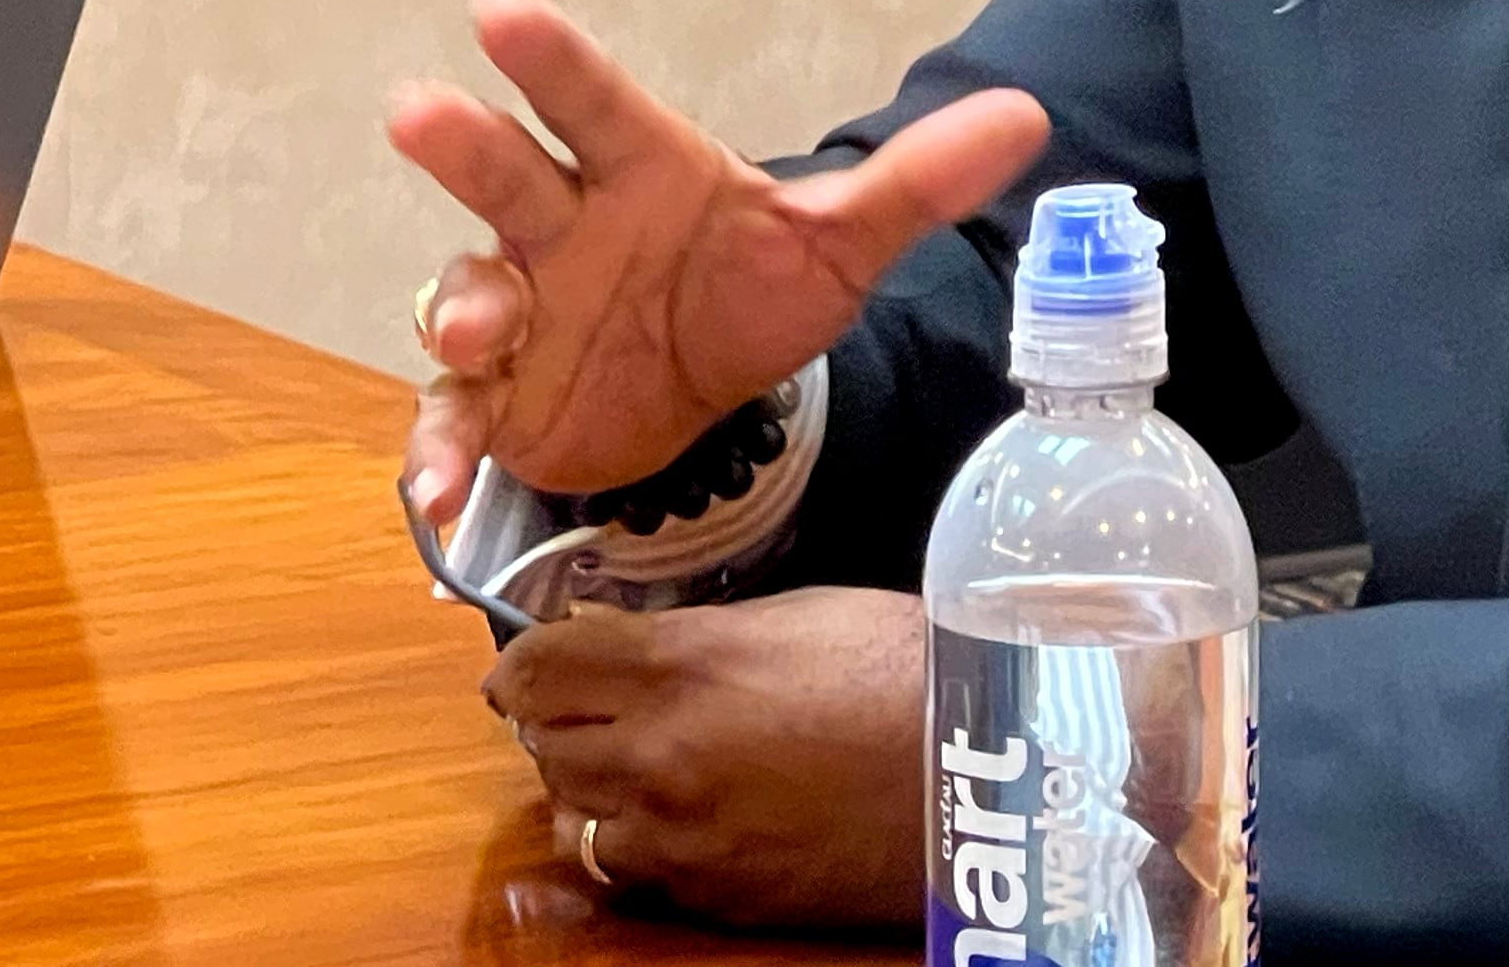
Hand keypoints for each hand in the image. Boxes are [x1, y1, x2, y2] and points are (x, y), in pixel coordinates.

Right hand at [389, 0, 1045, 519]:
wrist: (707, 388)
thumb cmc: (748, 288)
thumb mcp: (837, 243)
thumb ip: (918, 182)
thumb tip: (1027, 115)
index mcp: (641, 174)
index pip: (598, 104)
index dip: (551, 60)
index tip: (497, 9)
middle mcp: (564, 228)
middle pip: (510, 177)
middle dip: (468, 146)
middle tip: (421, 106)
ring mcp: (521, 311)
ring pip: (469, 289)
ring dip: (461, 303)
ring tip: (478, 324)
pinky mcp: (500, 397)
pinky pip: (457, 414)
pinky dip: (441, 446)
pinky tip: (438, 486)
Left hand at [488, 586, 926, 925]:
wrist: (978, 772)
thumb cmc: (907, 670)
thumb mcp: (800, 614)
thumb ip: (703, 635)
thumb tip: (642, 647)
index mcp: (678, 666)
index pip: (533, 671)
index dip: (530, 664)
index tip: (542, 663)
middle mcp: (655, 756)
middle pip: (541, 746)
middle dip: (564, 723)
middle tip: (604, 707)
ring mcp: (677, 837)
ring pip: (572, 820)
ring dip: (594, 791)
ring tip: (644, 769)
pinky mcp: (708, 894)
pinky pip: (636, 871)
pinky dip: (645, 843)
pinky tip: (695, 817)